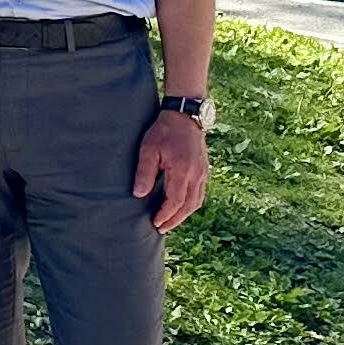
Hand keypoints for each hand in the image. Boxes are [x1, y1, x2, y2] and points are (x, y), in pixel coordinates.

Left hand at [133, 108, 210, 232]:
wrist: (185, 116)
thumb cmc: (163, 131)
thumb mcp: (148, 149)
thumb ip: (144, 173)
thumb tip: (139, 195)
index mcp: (182, 171)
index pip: (175, 201)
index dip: (166, 215)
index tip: (155, 223)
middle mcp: (196, 175)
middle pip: (189, 206)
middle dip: (175, 220)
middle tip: (162, 228)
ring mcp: (203, 173)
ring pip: (197, 201)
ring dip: (184, 214)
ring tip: (170, 221)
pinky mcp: (204, 170)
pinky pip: (200, 193)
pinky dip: (190, 204)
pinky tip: (180, 206)